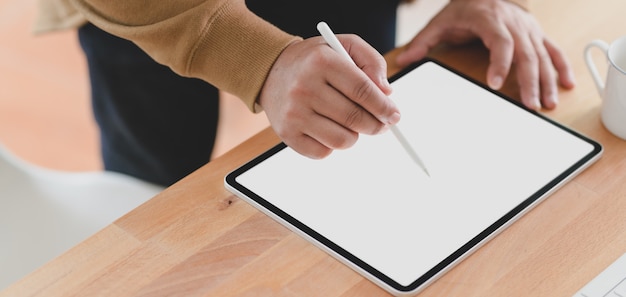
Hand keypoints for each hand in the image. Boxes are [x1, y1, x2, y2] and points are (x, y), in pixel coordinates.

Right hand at [258, 35, 399, 158]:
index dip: (385, 107)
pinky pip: (324, 152)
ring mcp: (294, 113)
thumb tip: (386, 93)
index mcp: (322, 61)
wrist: (271, 70)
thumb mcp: (343, 45)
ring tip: (349, 123)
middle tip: (381, 124)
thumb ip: (371, 62)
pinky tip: (328, 129)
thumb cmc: (314, 60)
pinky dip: (333, 145)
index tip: (394, 115)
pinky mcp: (287, 134)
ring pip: (343, 140)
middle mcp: (305, 87)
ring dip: (354, 136)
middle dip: (376, 125)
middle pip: (355, 118)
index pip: (364, 91)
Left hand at [396, 0, 574, 109]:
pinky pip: (552, 50)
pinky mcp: (536, 34)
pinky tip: (566, 86)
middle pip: (525, 53)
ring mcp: (528, 29)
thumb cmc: (464, 8)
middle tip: (529, 104)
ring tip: (547, 104)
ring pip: (542, 55)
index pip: (500, 42)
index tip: (495, 83)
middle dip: (529, 80)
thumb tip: (403, 61)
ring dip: (547, 80)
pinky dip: (561, 68)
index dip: (500, 63)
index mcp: (489, 19)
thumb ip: (423, 43)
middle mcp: (513, 23)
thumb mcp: (440, 22)